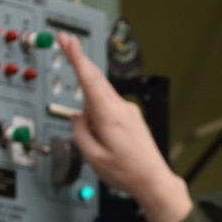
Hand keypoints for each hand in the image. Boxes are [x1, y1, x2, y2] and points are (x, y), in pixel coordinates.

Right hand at [57, 35, 191, 221]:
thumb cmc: (128, 172)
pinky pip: (109, 109)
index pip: (89, 78)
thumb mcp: (93, 158)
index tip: (67, 40)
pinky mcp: (133, 117)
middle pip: (95, 82)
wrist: (154, 181)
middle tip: (67, 48)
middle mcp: (121, 108)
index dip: (76, 56)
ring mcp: (129, 111)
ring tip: (99, 142)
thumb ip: (79, 133)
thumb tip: (76, 117)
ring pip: (100, 99)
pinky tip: (106, 140)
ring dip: (92, 111)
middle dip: (80, 71)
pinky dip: (101, 117)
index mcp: (110, 115)